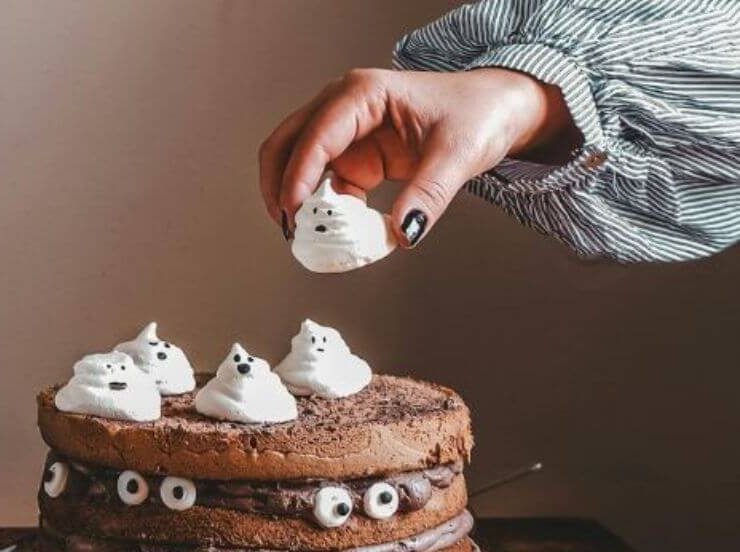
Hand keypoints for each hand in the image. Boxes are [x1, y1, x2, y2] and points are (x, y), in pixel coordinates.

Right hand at [259, 67, 572, 246]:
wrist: (495, 110)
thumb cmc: (478, 114)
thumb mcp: (459, 155)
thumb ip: (428, 196)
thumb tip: (402, 235)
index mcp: (362, 94)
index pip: (315, 135)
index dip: (298, 175)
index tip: (294, 213)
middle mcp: (342, 108)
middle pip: (285, 145)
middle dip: (278, 187)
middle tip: (288, 227)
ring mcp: (343, 135)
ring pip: (294, 166)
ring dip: (293, 201)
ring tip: (304, 235)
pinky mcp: (352, 159)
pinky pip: (321, 187)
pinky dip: (319, 211)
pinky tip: (331, 232)